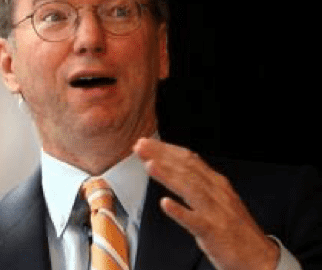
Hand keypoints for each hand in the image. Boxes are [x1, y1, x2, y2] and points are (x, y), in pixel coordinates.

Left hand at [133, 138, 279, 269]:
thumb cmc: (235, 229)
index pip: (189, 160)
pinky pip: (195, 221)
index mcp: (216, 184)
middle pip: (186, 170)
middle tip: (140, 147)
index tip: (146, 143)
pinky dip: (180, 211)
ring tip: (150, 165)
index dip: (166, 150)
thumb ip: (199, 182)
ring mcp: (215, 212)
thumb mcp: (219, 198)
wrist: (259, 257)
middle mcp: (216, 193)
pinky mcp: (214, 232)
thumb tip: (179, 164)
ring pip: (190, 189)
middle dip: (162, 156)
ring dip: (168, 176)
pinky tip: (166, 204)